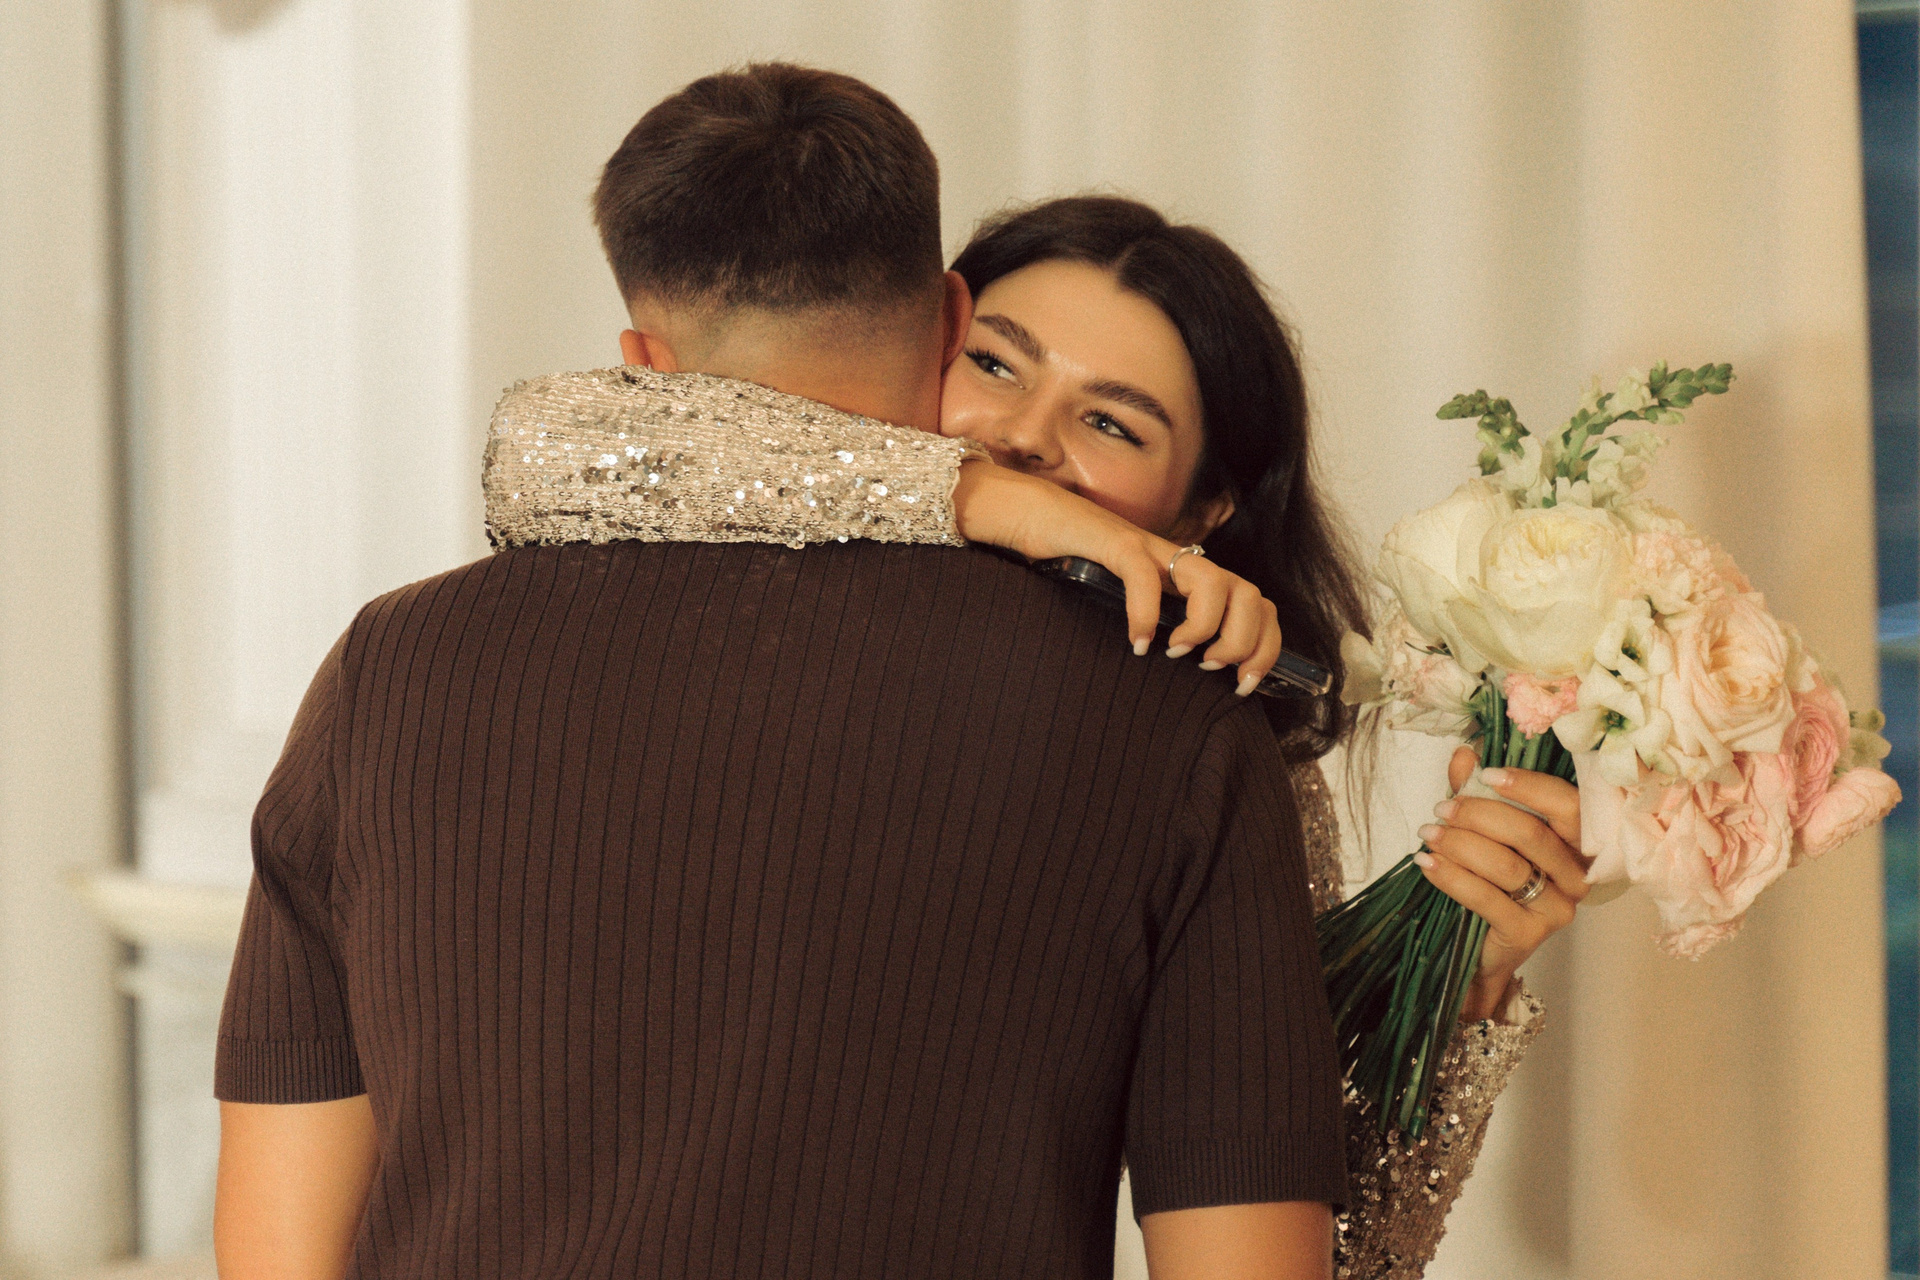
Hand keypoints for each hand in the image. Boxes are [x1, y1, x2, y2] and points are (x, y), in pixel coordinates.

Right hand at [952, 460, 1280, 693]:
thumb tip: (1174, 674)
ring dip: (1205, 627)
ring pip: (1215, 583)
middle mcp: (1178, 560)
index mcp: (1187, 576)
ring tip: (1176, 652)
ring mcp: (1149, 549)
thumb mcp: (1121, 602)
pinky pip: (1145, 577)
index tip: (1246, 685)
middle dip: (1243, 643)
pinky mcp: (1114, 542)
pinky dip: (1146, 615)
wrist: (1022, 514)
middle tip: (1211, 670)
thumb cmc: (1066, 564)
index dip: (1265, 645)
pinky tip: (1135, 642)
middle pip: (1250, 595)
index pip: (1256, 604)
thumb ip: (1151, 625)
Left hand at [1414, 745, 1586, 1023]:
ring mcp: (1559, 907)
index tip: (1484, 774)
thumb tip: (1464, 754)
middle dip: (1480, 815)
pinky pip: (1488, 898)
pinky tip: (1426, 862)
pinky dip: (1451, 876)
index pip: (1569, 805)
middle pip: (1533, 834)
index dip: (1529, 786)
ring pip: (1508, 866)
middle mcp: (1577, 875)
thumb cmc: (1491, 881)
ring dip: (1461, 844)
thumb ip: (1477, 792)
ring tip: (1427, 833)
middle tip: (1441, 808)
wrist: (1483, 948)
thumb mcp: (1483, 830)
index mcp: (1577, 842)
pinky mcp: (1531, 933)